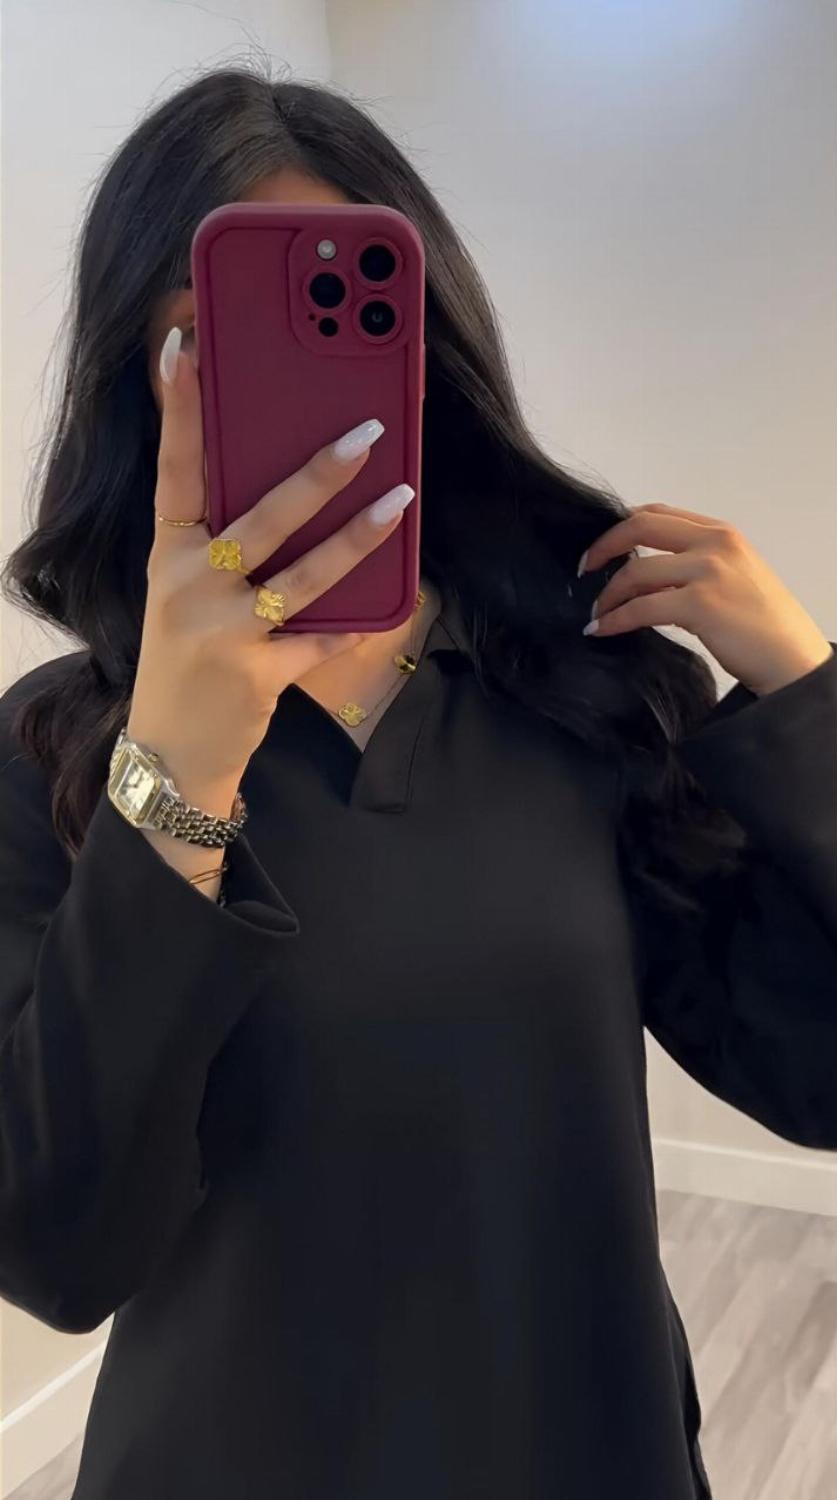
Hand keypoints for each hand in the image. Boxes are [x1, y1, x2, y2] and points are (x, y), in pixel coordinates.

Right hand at [128, 326, 413, 806]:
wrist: (170, 748)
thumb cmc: (186, 657)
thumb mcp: (184, 592)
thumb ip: (222, 544)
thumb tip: (295, 487)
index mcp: (170, 554)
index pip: (175, 471)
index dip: (180, 410)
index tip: (187, 349)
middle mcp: (191, 585)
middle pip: (264, 516)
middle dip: (319, 473)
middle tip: (368, 434)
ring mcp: (224, 631)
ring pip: (304, 573)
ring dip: (358, 536)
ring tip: (401, 499)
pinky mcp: (258, 673)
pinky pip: (322, 637)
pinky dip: (355, 624)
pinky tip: (388, 608)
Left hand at [577, 501, 832, 696]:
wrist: (791, 660)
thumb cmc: (763, 626)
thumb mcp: (733, 576)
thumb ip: (695, 564)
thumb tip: (643, 572)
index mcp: (721, 533)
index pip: (658, 513)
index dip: (621, 527)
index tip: (602, 548)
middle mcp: (714, 543)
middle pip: (639, 527)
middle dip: (603, 547)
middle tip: (583, 570)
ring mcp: (708, 571)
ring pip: (635, 571)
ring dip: (607, 594)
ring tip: (595, 613)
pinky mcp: (700, 605)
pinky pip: (640, 608)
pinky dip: (614, 620)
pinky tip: (600, 630)